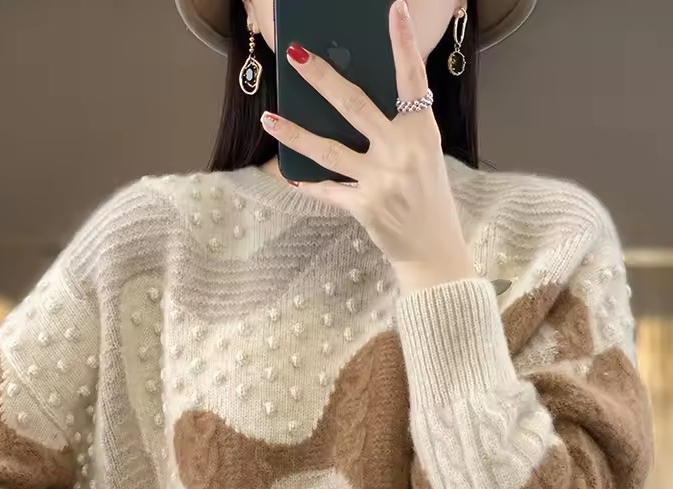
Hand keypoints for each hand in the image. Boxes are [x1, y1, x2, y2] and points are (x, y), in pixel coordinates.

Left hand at [261, 0, 476, 293]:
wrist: (434, 250)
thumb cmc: (428, 198)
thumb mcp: (424, 156)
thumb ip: (396, 130)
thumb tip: (350, 103)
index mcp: (422, 133)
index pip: (412, 80)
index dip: (403, 45)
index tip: (394, 11)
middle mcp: (401, 153)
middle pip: (353, 106)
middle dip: (322, 77)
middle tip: (296, 54)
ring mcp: (381, 181)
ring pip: (328, 150)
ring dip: (295, 133)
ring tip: (269, 117)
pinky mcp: (364, 207)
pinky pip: (328, 190)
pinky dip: (309, 183)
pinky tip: (289, 174)